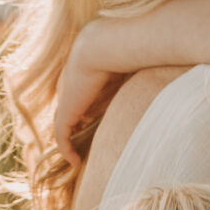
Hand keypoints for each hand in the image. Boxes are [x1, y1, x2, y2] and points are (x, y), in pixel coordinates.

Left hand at [55, 25, 125, 163]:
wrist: (102, 46)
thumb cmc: (119, 51)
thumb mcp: (125, 66)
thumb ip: (125, 79)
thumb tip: (148, 82)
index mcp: (79, 72)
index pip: (76, 95)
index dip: (82, 109)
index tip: (91, 122)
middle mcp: (68, 85)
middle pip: (67, 111)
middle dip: (72, 126)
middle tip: (81, 143)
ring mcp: (65, 99)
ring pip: (62, 124)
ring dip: (68, 140)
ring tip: (77, 157)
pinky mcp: (65, 112)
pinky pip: (62, 136)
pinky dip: (66, 149)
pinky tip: (75, 163)